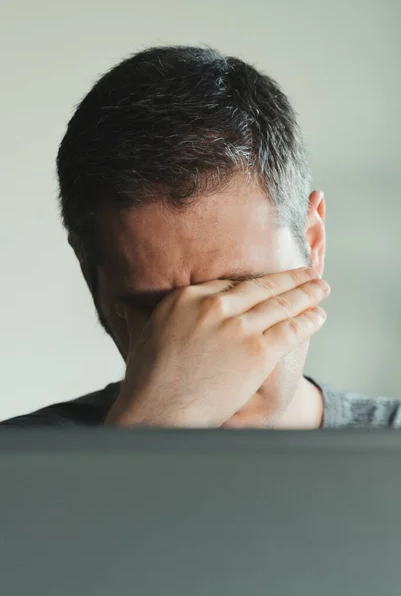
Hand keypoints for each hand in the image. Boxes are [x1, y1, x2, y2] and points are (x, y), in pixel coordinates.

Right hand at [105, 266, 329, 426]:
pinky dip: (308, 321)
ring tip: (320, 287)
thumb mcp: (141, 336)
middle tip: (308, 272)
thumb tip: (120, 303)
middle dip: (290, 278)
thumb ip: (139, 315)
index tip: (267, 283)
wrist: (159, 412)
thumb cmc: (148, 380)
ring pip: (281, 304)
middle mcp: (214, 306)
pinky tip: (318, 315)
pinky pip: (290, 330)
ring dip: (307, 294)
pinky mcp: (257, 351)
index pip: (230, 284)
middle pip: (261, 286)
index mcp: (187, 297)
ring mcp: (238, 327)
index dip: (254, 284)